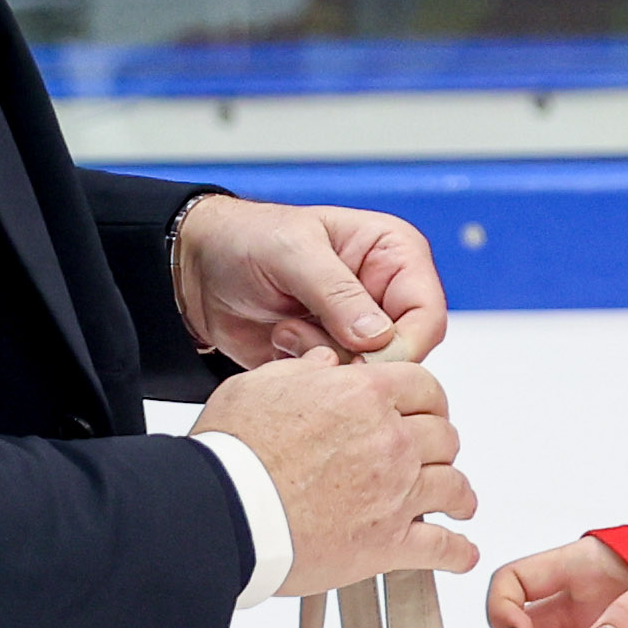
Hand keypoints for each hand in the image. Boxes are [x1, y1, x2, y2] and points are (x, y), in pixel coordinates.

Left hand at [175, 196, 448, 367]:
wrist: (199, 271)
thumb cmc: (248, 241)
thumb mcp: (293, 252)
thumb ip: (337, 292)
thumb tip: (379, 336)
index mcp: (395, 255)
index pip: (427, 315)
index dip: (403, 345)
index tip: (362, 357)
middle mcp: (386, 296)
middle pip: (407, 354)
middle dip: (358, 359)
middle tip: (309, 341)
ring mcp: (360, 331)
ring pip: (373, 377)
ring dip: (326, 362)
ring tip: (285, 331)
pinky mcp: (334, 358)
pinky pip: (341, 387)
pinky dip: (311, 374)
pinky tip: (281, 343)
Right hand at [198, 350, 475, 587]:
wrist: (223, 510)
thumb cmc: (233, 450)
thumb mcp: (259, 385)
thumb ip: (302, 370)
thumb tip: (325, 360)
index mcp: (363, 395)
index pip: (424, 386)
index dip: (428, 398)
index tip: (426, 410)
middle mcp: (389, 440)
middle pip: (444, 436)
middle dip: (440, 445)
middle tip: (434, 456)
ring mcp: (394, 492)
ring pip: (453, 486)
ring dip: (459, 494)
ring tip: (459, 503)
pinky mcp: (387, 543)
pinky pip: (441, 547)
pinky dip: (457, 551)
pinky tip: (461, 553)